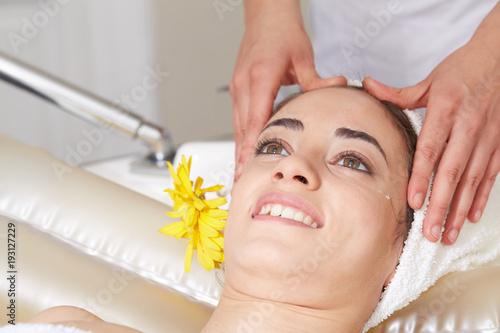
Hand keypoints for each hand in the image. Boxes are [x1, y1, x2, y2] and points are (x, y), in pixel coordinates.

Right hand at [230, 3, 344, 181]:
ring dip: (238, 152)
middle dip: (240, 159)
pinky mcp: (238, 89)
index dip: (250, 149)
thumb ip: (317, 80)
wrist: (265, 15)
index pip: (254, 121)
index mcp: (261, 78)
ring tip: (239, 177)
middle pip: (241, 130)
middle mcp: (244, 85)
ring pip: (236, 127)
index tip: (247, 171)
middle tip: (240, 184)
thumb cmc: (282, 32)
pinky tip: (243, 153)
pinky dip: (240, 138)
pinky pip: (238, 119)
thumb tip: (338, 89)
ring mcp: (238, 88)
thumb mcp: (303, 56)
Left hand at [364, 39, 499, 244]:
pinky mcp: (498, 143)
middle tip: (429, 232)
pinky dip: (480, 197)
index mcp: (445, 112)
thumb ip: (397, 93)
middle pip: (451, 173)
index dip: (421, 178)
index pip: (430, 150)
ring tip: (447, 234)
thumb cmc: (461, 71)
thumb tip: (367, 86)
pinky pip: (490, 175)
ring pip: (472, 180)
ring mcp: (486, 138)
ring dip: (459, 209)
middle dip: (440, 206)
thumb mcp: (429, 81)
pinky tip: (470, 216)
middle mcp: (467, 127)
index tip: (413, 202)